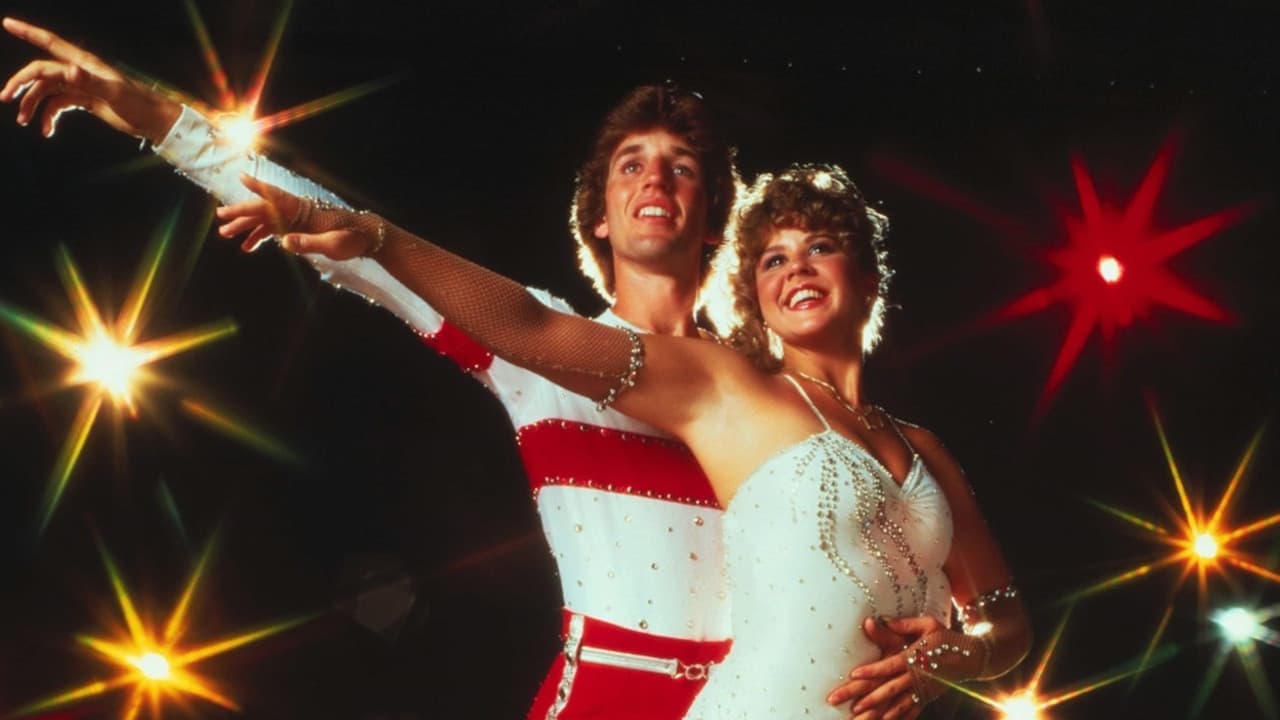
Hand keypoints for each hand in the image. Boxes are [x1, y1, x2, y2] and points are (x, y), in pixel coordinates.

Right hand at [1, 17, 179, 141]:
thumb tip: (68, 71)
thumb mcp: (114, 93)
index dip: (28, 32)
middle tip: (5, 98)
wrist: (153, 121)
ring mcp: (80, 86)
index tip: (7, 23)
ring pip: (47, 91)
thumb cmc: (139, 104)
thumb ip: (90, 82)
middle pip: (41, 72)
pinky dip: (48, 116)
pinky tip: (46, 130)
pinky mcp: (84, 100)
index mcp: (83, 64)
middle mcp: (79, 72)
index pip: (50, 43)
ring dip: (32, 104)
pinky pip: (58, 105)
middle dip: (21, 83)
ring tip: (25, 122)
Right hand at [217, 175, 376, 258]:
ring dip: (245, 226)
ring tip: (226, 235)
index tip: (242, 177)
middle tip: (220, 218)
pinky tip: (247, 247)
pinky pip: (272, 229)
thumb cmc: (353, 239)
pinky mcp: (297, 228)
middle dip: (241, 212)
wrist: (367, 238)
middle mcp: (296, 211)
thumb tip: (284, 243)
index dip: (259, 188)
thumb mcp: (333, 244)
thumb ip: (309, 243)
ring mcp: (295, 219)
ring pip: (264, 219)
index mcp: (305, 210)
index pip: (277, 197)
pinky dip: (259, 236)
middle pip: (264, 208)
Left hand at [827, 615, 946, 719]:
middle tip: (839, 701)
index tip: (853, 674)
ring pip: (895, 705)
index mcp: (915, 657)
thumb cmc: (945, 637)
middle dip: (863, 697)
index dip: (872, 670)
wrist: (970, 657)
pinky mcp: (925, 699)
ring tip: (857, 717)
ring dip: (875, 711)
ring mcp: (921, 691)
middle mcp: (917, 677)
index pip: (889, 666)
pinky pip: (909, 712)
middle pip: (887, 689)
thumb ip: (903, 624)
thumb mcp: (927, 624)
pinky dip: (896, 718)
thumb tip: (878, 619)